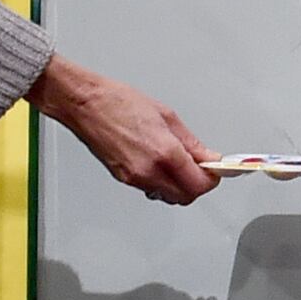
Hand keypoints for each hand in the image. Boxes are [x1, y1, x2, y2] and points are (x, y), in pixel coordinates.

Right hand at [31, 56, 218, 203]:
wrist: (85, 104)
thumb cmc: (119, 102)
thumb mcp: (167, 116)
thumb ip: (192, 143)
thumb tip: (209, 157)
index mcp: (164, 153)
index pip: (199, 184)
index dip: (212, 178)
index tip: (215, 169)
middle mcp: (149, 171)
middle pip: (185, 196)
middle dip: (197, 184)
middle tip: (201, 167)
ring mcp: (134, 178)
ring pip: (168, 196)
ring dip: (180, 185)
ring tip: (180, 163)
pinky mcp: (123, 179)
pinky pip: (152, 189)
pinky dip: (163, 182)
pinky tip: (162, 164)